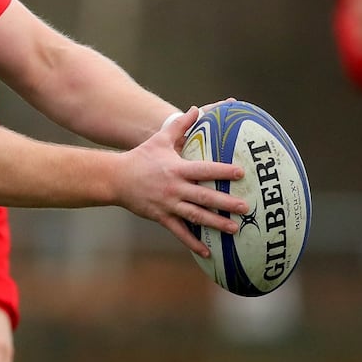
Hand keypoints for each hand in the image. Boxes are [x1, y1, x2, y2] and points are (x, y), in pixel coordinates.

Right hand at [118, 107, 246, 257]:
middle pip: (203, 197)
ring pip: (195, 216)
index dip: (221, 171)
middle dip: (225, 203)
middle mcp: (174, 188)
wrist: (115, 178)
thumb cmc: (140, 157)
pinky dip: (193, 242)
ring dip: (215, 223)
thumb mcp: (160, 140)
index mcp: (176, 169)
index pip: (203, 170)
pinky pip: (179, 232)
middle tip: (246, 207)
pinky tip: (207, 251)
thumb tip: (196, 109)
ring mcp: (167, 204)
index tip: (240, 173)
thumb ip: (180, 126)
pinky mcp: (161, 217)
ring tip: (234, 228)